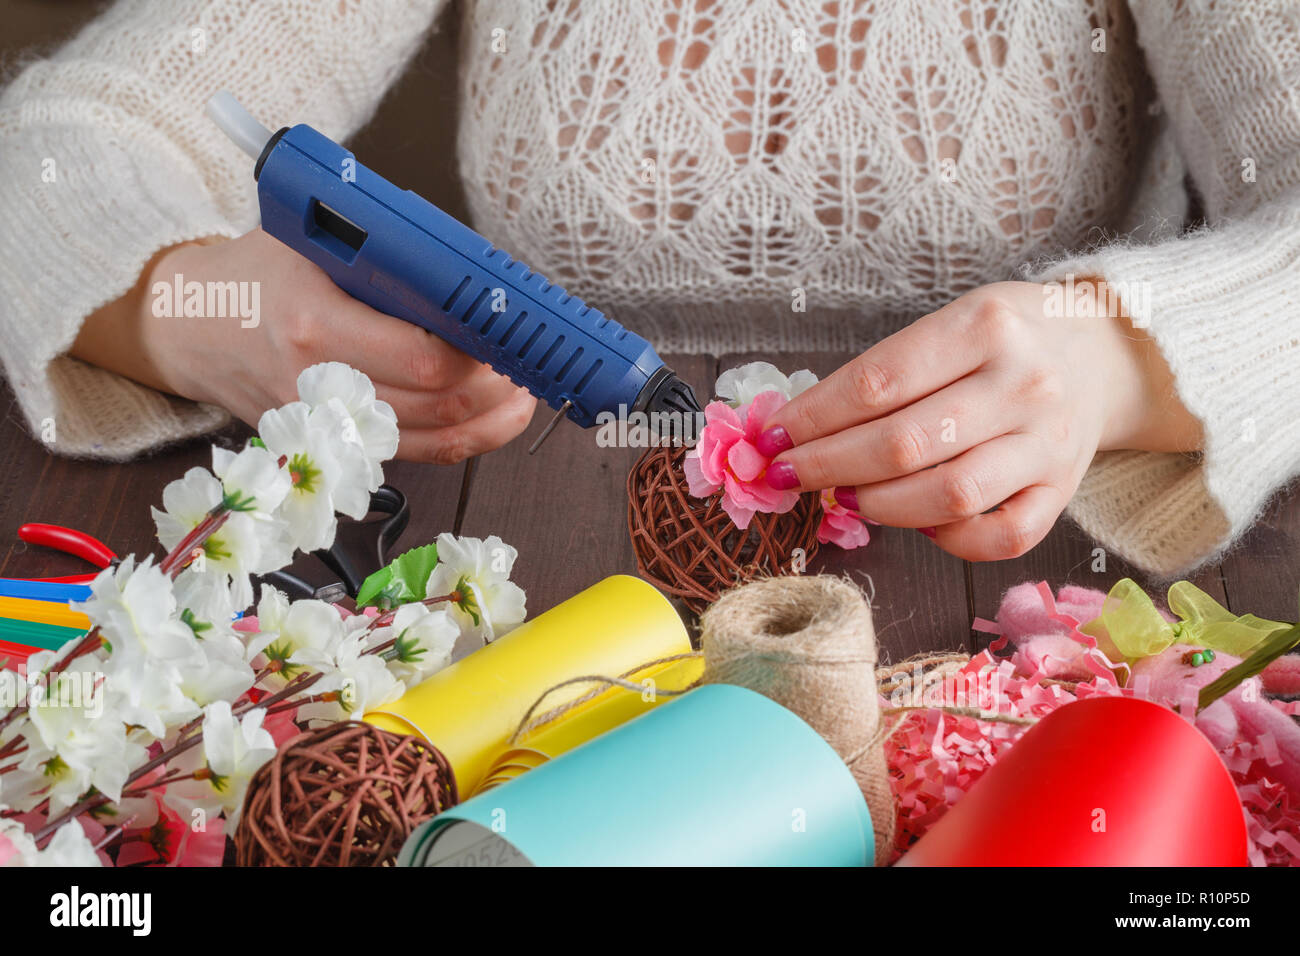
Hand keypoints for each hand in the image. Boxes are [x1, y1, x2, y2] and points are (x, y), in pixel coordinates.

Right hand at [71, 229, 536, 463]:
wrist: (192, 329)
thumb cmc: (257, 275)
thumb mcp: (308, 241)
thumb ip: (381, 257)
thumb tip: (467, 272)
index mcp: (314, 323)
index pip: (420, 360)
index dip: (477, 354)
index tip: (508, 332)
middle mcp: (322, 384)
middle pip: (438, 405)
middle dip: (497, 387)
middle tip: (527, 359)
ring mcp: (331, 424)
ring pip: (435, 439)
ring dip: (492, 420)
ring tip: (523, 390)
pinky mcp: (340, 446)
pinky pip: (418, 453)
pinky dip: (465, 439)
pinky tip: (493, 418)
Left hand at [756, 280, 1202, 559]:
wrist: (1101, 353)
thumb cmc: (1003, 340)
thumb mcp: (948, 325)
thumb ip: (881, 374)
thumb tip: (795, 430)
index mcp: (985, 326)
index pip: (878, 383)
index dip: (813, 418)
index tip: (771, 439)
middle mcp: (1023, 384)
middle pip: (904, 444)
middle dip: (829, 466)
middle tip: (790, 474)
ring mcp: (1048, 443)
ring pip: (948, 496)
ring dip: (880, 505)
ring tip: (848, 495)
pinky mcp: (1062, 491)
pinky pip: (1000, 536)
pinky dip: (948, 540)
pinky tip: (919, 522)